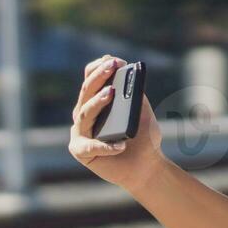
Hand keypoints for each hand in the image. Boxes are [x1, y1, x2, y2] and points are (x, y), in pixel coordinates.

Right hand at [68, 55, 167, 192]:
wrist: (146, 166)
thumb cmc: (143, 138)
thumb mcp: (142, 111)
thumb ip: (135, 93)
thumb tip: (130, 74)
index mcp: (95, 100)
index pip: (90, 78)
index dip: (99, 67)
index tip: (115, 60)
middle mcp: (84, 114)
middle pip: (86, 92)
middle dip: (99, 77)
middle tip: (111, 67)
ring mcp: (81, 132)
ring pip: (84, 114)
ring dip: (97, 103)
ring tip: (112, 93)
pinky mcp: (81, 152)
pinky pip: (90, 146)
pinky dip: (105, 146)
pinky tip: (120, 145)